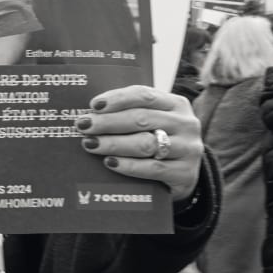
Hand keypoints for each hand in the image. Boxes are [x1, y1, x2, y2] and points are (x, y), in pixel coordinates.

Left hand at [76, 86, 204, 197]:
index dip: (117, 99)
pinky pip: (152, 168)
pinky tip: (110, 163)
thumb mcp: (155, 124)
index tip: (94, 106)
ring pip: (145, 143)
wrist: (185, 176)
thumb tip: (93, 114)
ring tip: (90, 144)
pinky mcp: (185, 173)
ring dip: (113, 143)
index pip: (144, 95)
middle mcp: (186, 124)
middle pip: (141, 119)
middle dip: (108, 122)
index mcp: (177, 104)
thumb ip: (132, 115)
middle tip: (84, 126)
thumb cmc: (162, 143)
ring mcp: (188, 149)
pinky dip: (128, 165)